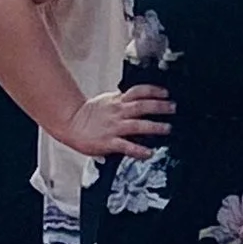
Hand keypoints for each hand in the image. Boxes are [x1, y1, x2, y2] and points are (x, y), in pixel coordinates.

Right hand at [59, 85, 173, 159]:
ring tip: (167, 128)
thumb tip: (139, 98)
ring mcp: (114, 127)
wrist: (70, 123)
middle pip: (141, 106)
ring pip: (137, 125)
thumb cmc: (88, 114)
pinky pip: (126, 146)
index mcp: (117, 101)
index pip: (137, 91)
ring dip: (154, 127)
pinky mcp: (109, 142)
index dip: (153, 91)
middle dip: (159, 106)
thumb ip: (123, 100)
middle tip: (173, 107)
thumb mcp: (107, 101)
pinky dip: (138, 150)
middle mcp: (117, 112)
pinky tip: (148, 153)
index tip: (165, 92)